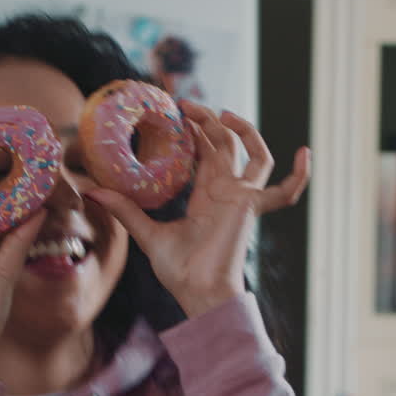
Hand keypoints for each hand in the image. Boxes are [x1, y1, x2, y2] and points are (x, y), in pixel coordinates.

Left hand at [86, 101, 309, 317]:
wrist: (199, 291)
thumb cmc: (179, 271)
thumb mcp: (146, 234)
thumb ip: (124, 210)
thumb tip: (89, 190)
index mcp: (206, 195)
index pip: (204, 152)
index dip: (194, 130)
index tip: (175, 111)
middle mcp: (226, 191)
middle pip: (224, 143)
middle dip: (207, 120)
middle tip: (184, 104)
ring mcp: (242, 196)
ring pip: (251, 152)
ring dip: (241, 129)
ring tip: (220, 113)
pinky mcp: (251, 205)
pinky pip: (284, 190)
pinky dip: (300, 175)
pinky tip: (306, 153)